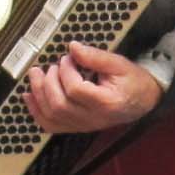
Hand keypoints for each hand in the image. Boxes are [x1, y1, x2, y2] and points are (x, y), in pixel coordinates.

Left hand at [23, 42, 162, 133]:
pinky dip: (36, 112)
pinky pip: (52, 126)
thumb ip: (95, 56)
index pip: (76, 90)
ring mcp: (85, 126)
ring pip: (52, 117)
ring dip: (38, 95)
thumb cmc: (134, 81)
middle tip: (50, 66)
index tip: (67, 58)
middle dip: (47, 83)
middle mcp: (94, 119)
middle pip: (59, 105)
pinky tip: (29, 96)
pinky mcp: (78, 127)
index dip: (66, 71)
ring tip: (36, 75)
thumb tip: (72, 47)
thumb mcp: (120, 64)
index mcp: (106, 102)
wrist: (144, 101)